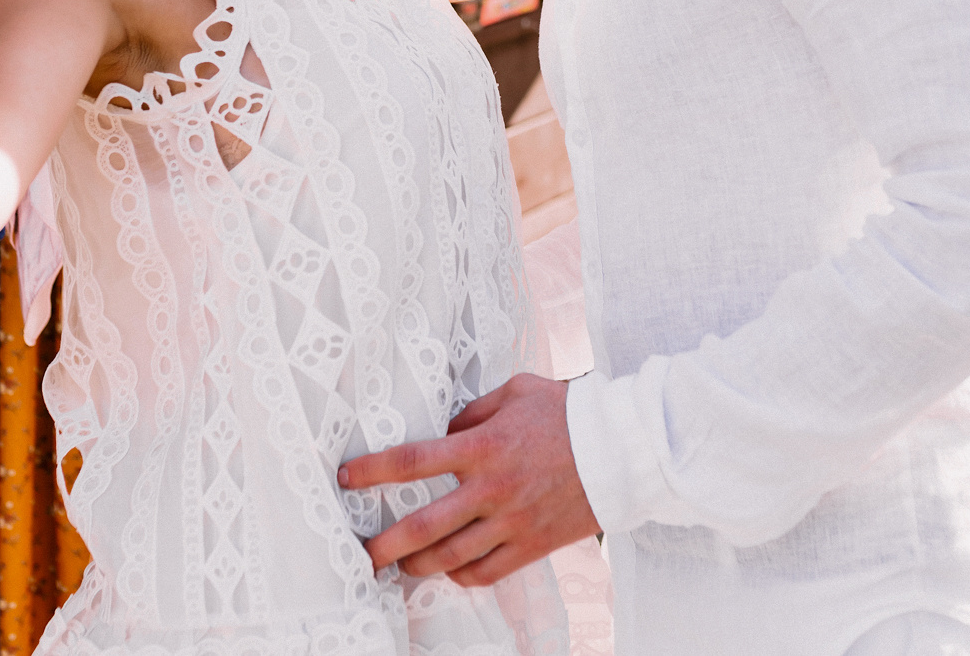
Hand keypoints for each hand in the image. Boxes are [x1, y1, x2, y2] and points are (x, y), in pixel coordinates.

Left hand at [337, 373, 599, 586]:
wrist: (623, 448)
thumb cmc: (568, 412)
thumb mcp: (515, 392)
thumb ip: (473, 412)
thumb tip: (441, 429)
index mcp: (484, 446)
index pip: (413, 460)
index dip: (373, 471)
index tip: (346, 477)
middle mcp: (493, 490)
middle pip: (423, 526)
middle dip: (384, 544)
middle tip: (361, 552)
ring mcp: (512, 523)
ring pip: (450, 558)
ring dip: (416, 566)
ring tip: (397, 566)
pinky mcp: (532, 546)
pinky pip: (486, 573)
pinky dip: (460, 576)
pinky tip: (448, 569)